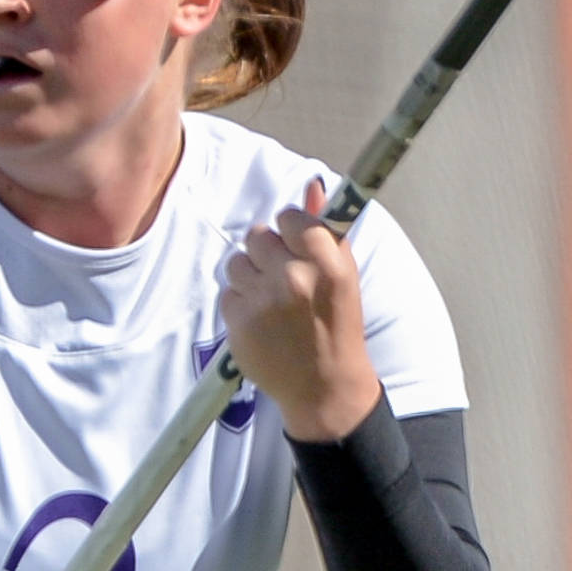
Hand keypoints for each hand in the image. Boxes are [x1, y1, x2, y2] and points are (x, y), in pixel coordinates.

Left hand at [218, 179, 376, 442]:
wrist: (323, 385)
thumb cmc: (337, 325)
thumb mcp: (344, 276)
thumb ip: (326, 229)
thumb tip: (312, 184)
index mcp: (327, 263)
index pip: (289, 216)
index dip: (289, 229)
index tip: (294, 245)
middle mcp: (294, 278)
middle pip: (257, 234)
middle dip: (267, 252)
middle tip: (282, 277)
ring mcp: (263, 301)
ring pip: (236, 262)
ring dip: (250, 276)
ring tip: (270, 300)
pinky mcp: (239, 322)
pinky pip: (227, 292)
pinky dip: (240, 304)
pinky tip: (261, 320)